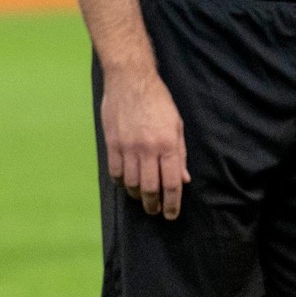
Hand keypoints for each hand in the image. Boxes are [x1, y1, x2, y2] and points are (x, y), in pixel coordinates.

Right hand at [101, 66, 189, 218]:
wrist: (130, 81)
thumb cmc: (159, 102)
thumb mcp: (177, 125)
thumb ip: (180, 154)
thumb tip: (184, 179)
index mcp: (167, 144)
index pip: (171, 182)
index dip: (172, 203)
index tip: (171, 215)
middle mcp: (147, 149)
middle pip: (149, 188)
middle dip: (154, 204)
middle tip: (156, 211)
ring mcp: (127, 148)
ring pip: (130, 184)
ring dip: (137, 195)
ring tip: (143, 199)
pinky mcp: (111, 144)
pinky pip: (115, 172)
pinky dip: (121, 183)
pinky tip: (126, 185)